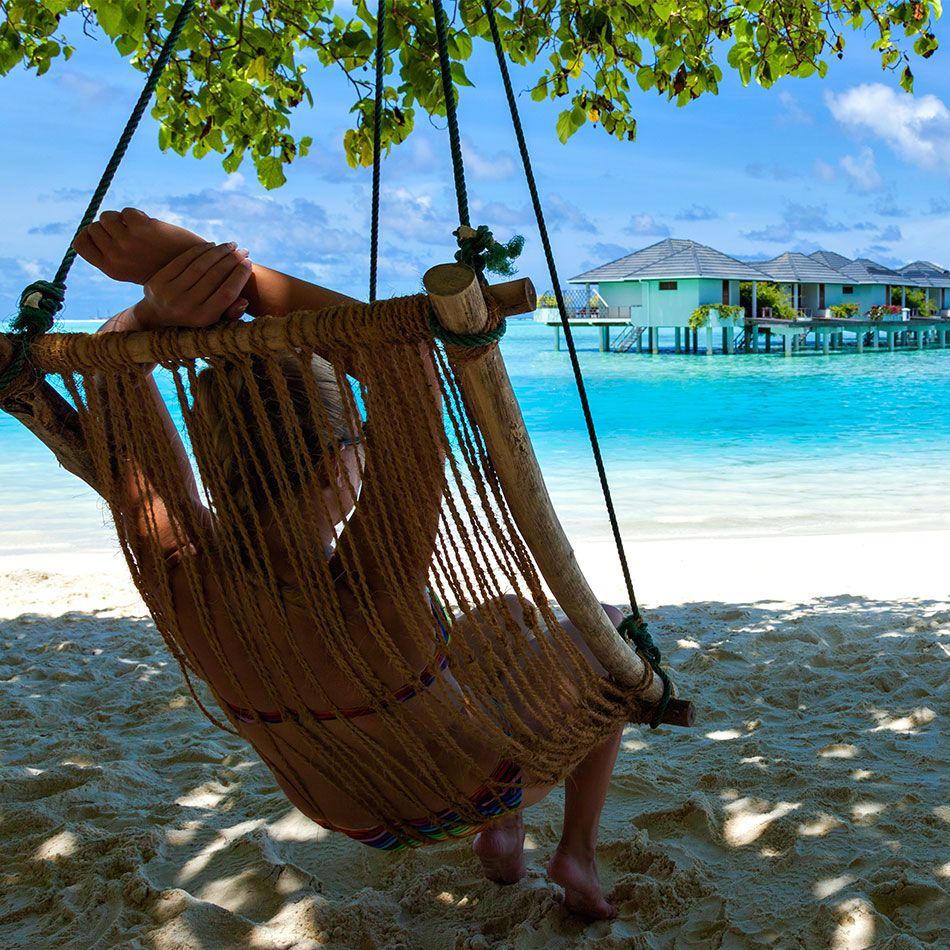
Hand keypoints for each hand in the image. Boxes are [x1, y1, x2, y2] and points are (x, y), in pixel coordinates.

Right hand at [73, 208, 208, 284]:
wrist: (192, 271)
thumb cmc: (161, 267)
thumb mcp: (131, 267)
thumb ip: (112, 252)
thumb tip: (95, 226)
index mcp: (110, 269)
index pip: (79, 243)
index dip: (90, 235)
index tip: (107, 236)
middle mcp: (115, 257)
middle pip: (94, 227)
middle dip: (110, 226)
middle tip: (130, 235)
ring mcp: (127, 243)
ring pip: (107, 217)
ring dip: (122, 219)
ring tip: (140, 230)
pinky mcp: (142, 230)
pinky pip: (126, 212)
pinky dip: (137, 215)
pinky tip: (151, 226)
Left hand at [133, 242, 252, 329]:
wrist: (156, 317)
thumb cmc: (194, 318)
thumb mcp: (213, 320)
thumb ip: (230, 313)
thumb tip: (245, 301)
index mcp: (202, 318)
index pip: (227, 293)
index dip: (240, 275)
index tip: (249, 262)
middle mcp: (185, 307)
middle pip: (214, 277)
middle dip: (232, 260)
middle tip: (243, 251)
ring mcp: (169, 293)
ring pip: (200, 266)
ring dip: (218, 252)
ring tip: (231, 245)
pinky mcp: (158, 281)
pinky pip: (183, 260)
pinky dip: (199, 250)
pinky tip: (212, 245)